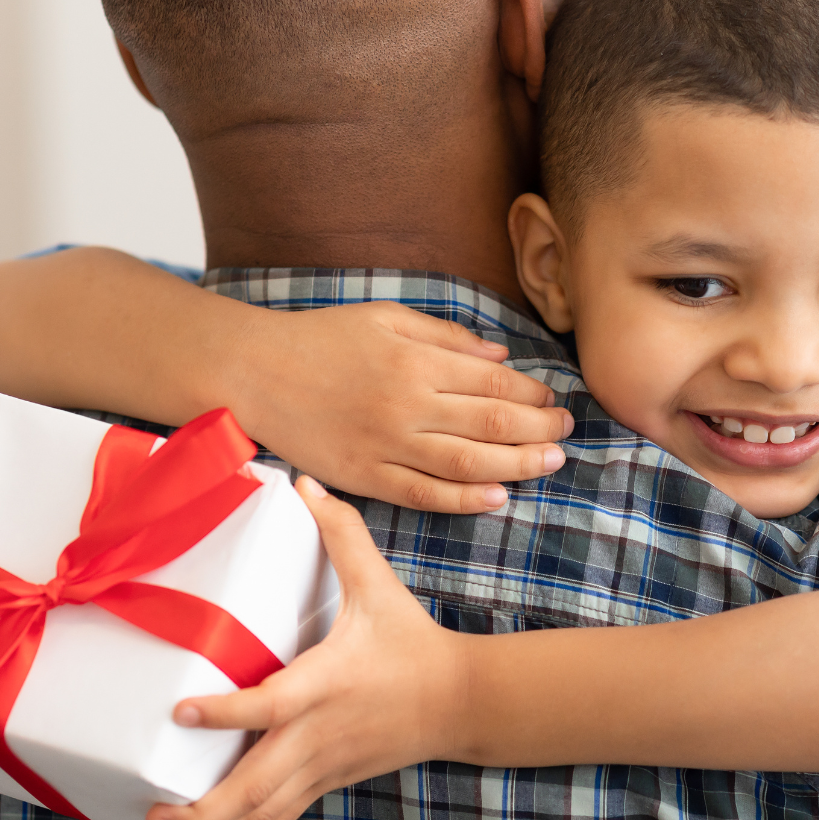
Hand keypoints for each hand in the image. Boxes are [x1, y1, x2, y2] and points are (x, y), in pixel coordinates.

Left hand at [145, 475, 470, 819]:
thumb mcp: (379, 584)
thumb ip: (342, 533)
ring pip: (262, 813)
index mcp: (324, 685)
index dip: (226, 714)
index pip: (269, 706)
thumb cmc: (412, 641)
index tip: (181, 714)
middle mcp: (317, 735)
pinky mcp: (326, 783)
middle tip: (152, 809)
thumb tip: (305, 482)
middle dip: (202, 807)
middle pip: (255, 785)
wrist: (460, 700)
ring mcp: (321, 767)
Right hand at [228, 301, 572, 511]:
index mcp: (414, 361)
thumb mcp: (385, 319)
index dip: (530, 393)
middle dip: (537, 430)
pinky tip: (496, 498)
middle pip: (489, 424)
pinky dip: (463, 500)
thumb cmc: (319, 339)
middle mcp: (406, 404)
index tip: (551, 400)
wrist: (252, 373)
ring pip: (466, 463)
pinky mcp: (363, 477)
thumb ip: (446, 336)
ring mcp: (385, 445)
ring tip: (549, 463)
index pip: (491, 381)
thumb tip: (499, 353)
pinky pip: (423, 495)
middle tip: (565, 434)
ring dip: (516, 466)